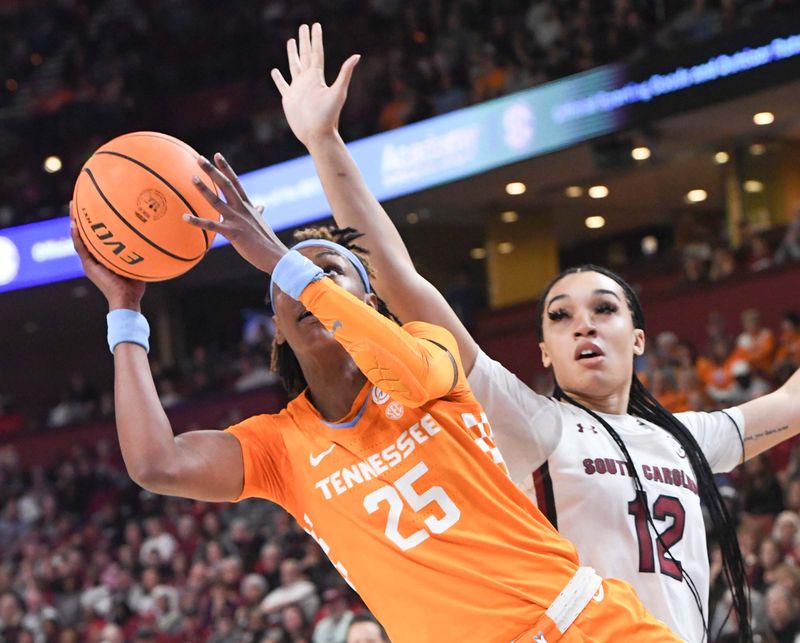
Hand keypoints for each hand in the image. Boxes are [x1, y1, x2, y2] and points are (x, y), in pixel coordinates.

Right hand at [70, 202, 145, 310]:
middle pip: (86, 233)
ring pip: (79, 238)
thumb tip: (152, 236)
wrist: (127, 300)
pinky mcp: (89, 267)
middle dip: (82, 217)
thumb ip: (138, 250)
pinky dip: (77, 237)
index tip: (95, 205)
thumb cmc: (136, 285)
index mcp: (104, 256)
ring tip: (72, 207)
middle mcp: (95, 258)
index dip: (94, 221)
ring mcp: (90, 262)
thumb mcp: (137, 262)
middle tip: (79, 201)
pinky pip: (81, 248)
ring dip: (75, 222)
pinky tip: (74, 225)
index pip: (97, 235)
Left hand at [185, 154, 287, 273]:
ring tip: (192, 178)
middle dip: (212, 171)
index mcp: (247, 205)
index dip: (226, 168)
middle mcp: (242, 209)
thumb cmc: (267, 241)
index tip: (217, 155)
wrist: (274, 255)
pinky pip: (211, 225)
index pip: (235, 182)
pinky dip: (197, 221)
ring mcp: (237, 220)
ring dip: (204, 189)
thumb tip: (261, 206)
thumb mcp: (262, 222)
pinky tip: (184, 217)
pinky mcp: (233, 233)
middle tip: (199, 159)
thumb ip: (259, 211)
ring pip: (217, 201)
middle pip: (225, 185)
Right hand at [271, 23, 359, 147]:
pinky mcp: (289, 98)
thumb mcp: (338, 92)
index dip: (316, 39)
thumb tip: (357, 56)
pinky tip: (275, 71)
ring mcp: (298, 89)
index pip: (316, 53)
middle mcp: (308, 80)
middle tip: (302, 27)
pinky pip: (282, 85)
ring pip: (293, 66)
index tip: (315, 25)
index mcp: (317, 77)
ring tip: (290, 41)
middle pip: (305, 55)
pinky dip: (278, 78)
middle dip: (304, 41)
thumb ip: (345, 73)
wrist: (317, 134)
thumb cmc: (329, 116)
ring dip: (292, 54)